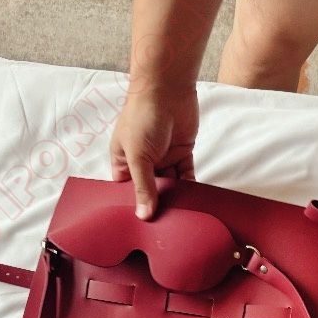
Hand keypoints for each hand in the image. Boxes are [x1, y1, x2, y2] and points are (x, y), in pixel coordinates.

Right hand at [110, 86, 198, 218]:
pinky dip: (190, 187)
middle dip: (157, 205)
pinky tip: (194, 202)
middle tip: (164, 229)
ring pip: (170, 185)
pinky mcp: (182, 154)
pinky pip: (186, 175)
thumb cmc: (142, 118)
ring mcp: (163, 158)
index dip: (133, 206)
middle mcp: (143, 162)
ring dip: (175, 198)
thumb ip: (143, 186)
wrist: (167, 89)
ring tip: (181, 219)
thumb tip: (144, 215)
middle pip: (150, 191)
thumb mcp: (138, 156)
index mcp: (124, 162)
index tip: (140, 228)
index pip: (127, 191)